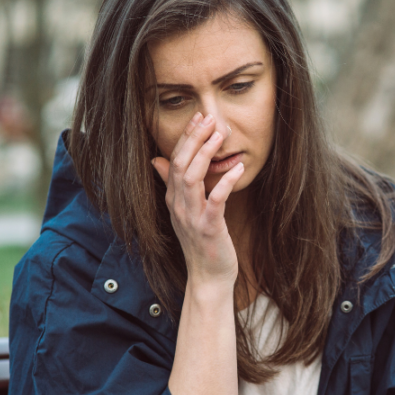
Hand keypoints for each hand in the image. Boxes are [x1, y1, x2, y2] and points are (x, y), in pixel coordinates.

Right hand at [152, 113, 243, 285]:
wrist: (208, 277)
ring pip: (191, 178)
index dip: (186, 138)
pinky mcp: (209, 228)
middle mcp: (178, 205)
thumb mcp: (184, 211)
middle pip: (179, 164)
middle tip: (208, 118)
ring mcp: (191, 217)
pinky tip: (237, 167)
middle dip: (193, 138)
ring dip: (205, 153)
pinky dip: (225, 182)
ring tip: (219, 135)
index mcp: (173, 199)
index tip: (199, 118)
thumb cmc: (201, 243)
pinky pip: (215, 200)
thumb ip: (172, 184)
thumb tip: (157, 159)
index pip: (173, 160)